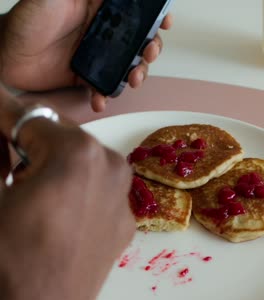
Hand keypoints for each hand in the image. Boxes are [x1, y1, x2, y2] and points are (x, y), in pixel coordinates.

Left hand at [0, 0, 172, 110]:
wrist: (6, 58)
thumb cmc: (24, 22)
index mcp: (97, 6)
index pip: (133, 8)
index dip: (153, 15)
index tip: (163, 22)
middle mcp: (100, 31)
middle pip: (137, 39)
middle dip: (150, 48)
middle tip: (149, 52)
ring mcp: (94, 56)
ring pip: (126, 66)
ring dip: (135, 74)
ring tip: (132, 80)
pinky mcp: (85, 78)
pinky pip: (104, 88)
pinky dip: (105, 96)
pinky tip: (100, 98)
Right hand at [0, 84, 134, 299]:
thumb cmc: (9, 258)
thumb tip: (0, 121)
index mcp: (79, 153)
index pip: (29, 118)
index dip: (3, 115)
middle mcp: (112, 170)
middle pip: (60, 139)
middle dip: (29, 144)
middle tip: (8, 163)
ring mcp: (123, 199)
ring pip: (81, 165)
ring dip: (53, 167)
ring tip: (27, 192)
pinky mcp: (123, 226)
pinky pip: (95, 193)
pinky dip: (74, 193)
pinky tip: (53, 215)